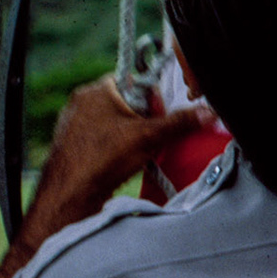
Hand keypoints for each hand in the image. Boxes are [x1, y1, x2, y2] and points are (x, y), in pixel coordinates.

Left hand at [0, 78, 211, 277]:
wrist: (68, 196)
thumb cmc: (101, 160)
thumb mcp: (150, 137)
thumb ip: (180, 122)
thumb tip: (208, 112)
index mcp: (96, 90)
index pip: (136, 82)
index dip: (154, 100)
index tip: (161, 117)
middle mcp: (82, 103)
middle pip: (128, 104)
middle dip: (146, 121)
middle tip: (153, 139)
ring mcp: (75, 125)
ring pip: (117, 123)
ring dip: (133, 137)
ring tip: (138, 154)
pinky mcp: (74, 145)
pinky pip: (104, 139)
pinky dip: (118, 149)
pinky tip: (123, 164)